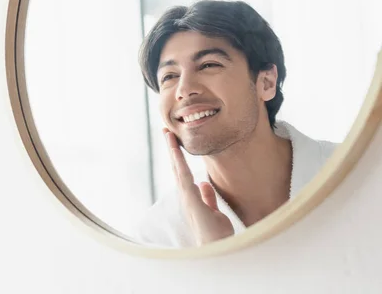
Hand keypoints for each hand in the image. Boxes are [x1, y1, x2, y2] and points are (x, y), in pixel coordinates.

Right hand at [164, 128, 233, 245]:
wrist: (217, 251)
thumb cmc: (216, 236)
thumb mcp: (215, 212)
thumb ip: (208, 198)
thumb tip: (204, 184)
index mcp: (191, 198)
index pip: (183, 172)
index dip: (178, 156)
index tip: (174, 141)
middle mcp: (186, 197)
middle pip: (176, 168)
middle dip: (171, 149)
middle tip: (166, 131)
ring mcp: (186, 198)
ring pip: (177, 169)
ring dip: (173, 151)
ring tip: (168, 135)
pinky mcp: (190, 200)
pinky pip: (184, 177)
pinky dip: (179, 163)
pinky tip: (176, 150)